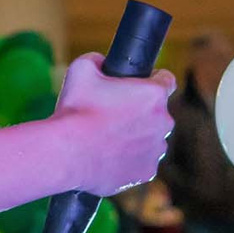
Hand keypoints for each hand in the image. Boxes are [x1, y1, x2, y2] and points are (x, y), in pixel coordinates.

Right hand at [51, 54, 176, 195]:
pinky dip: (130, 159)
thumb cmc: (76, 111)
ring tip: (108, 138)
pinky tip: (110, 156)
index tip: (139, 85)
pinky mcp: (147, 173)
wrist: (67, 154)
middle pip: (158, 112)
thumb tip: (100, 62)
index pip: (167, 80)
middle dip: (141, 111)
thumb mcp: (82, 69)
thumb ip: (97, 60)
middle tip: (113, 114)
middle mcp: (163, 122)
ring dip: (137, 136)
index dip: (152, 80)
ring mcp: (157, 150)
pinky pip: (142, 162)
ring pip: (151, 138)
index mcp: (154, 95)